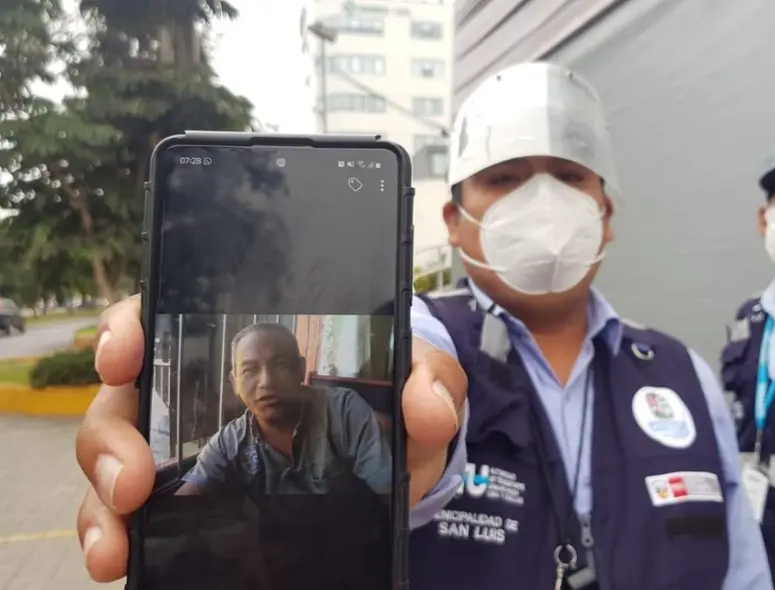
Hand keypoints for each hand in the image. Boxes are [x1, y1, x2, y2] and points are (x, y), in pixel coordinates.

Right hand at [75, 295, 467, 581]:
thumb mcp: (419, 385)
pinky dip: (117, 534)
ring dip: (101, 499)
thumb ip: (429, 381)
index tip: (124, 356)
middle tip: (132, 481)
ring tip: (116, 544)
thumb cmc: (393, 406)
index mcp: (246, 344)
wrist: (392, 464)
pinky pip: (133, 511)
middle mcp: (202, 390)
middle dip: (111, 437)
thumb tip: (425, 404)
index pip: (166, 315)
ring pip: (115, 458)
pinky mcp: (194, 494)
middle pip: (124, 396)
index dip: (129, 327)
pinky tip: (120, 560)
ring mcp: (190, 444)